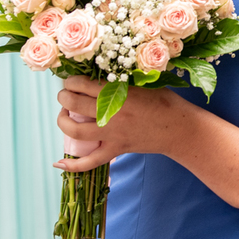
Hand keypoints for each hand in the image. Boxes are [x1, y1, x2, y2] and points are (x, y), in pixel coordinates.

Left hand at [54, 76, 192, 171]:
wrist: (179, 128)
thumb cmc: (164, 101)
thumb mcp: (144, 82)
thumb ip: (121, 78)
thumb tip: (97, 73)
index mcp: (119, 93)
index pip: (83, 85)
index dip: (71, 81)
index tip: (70, 80)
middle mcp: (112, 114)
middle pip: (74, 104)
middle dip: (63, 97)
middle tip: (64, 95)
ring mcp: (113, 134)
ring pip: (76, 132)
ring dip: (62, 122)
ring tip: (63, 115)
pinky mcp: (116, 150)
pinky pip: (90, 161)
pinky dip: (73, 165)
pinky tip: (58, 163)